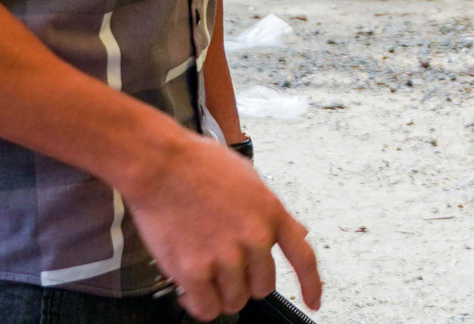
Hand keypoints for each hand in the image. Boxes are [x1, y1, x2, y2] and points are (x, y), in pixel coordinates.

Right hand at [123, 129, 320, 318]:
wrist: (161, 164)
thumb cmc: (198, 164)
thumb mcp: (249, 179)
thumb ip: (270, 212)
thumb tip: (296, 232)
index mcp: (271, 213)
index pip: (304, 258)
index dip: (311, 285)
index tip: (313, 301)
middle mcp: (254, 238)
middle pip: (263, 287)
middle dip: (247, 282)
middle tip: (227, 270)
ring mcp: (226, 256)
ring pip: (235, 301)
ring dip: (221, 293)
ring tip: (205, 273)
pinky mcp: (195, 270)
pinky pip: (206, 308)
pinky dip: (198, 303)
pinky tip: (190, 288)